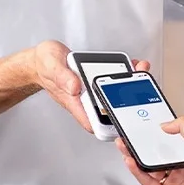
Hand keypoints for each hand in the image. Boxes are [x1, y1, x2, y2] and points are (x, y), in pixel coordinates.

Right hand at [30, 43, 153, 132]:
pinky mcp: (96, 83)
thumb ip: (63, 76)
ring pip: (115, 96)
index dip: (111, 125)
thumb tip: (75, 87)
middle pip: (110, 110)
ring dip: (130, 86)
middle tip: (140, 86)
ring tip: (140, 70)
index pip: (94, 123)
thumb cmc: (45, 65)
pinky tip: (131, 65)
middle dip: (129, 102)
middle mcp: (85, 100)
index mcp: (74, 102)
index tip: (126, 117)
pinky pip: (112, 83)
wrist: (43, 59)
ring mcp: (91, 93)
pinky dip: (124, 75)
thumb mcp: (52, 65)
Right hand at [115, 115, 183, 184]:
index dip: (153, 141)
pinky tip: (130, 161)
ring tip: (124, 148)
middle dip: (138, 149)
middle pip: (153, 160)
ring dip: (134, 159)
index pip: (166, 148)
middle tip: (127, 140)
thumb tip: (166, 124)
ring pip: (146, 171)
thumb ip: (183, 125)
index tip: (143, 133)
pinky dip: (136, 171)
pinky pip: (145, 182)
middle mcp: (179, 173)